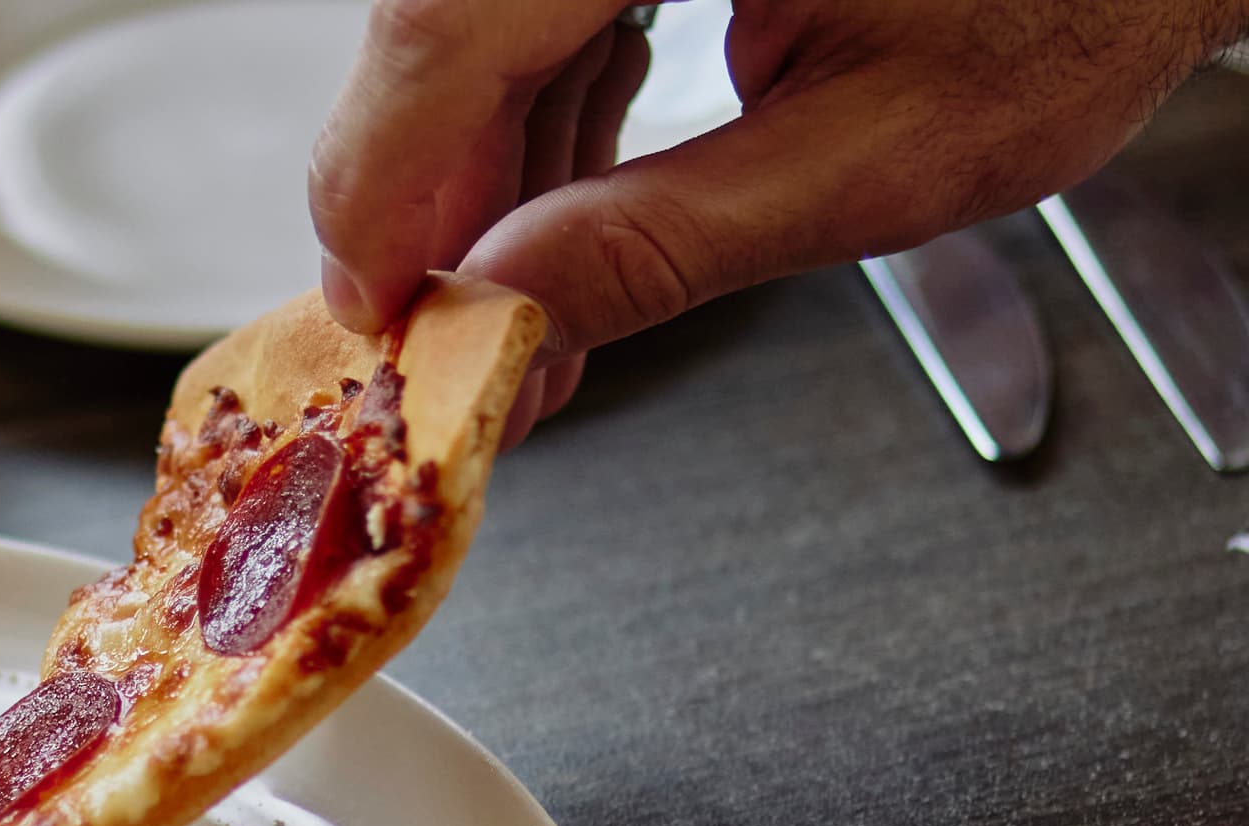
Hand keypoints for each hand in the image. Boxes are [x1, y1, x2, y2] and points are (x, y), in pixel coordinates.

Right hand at [309, 0, 1248, 441]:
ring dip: (483, 172)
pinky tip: (565, 208)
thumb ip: (673, 237)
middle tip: (461, 345)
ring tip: (532, 310)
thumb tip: (505, 310)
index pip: (452, 26)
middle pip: (440, 20)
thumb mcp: (891, 148)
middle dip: (433, 202)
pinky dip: (538, 107)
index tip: (382, 320)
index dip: (388, 189)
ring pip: (468, 15)